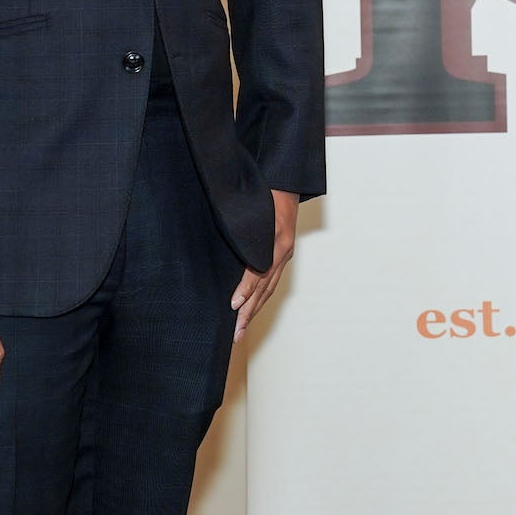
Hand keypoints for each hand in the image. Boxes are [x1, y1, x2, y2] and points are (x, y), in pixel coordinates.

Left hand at [232, 189, 299, 337]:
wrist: (287, 181)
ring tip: (241, 329)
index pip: (259, 271)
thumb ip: (243, 229)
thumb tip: (227, 243)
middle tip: (235, 334)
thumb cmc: (266, 191)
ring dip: (255, 311)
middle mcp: (282, 251)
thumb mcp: (254, 208)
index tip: (233, 304)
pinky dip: (262, 297)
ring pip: (269, 289)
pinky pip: (272, 281)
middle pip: (264, 288)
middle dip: (249, 312)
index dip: (246, 289)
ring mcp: (284, 254)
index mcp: (276, 241)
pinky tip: (252, 308)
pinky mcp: (283, 254)